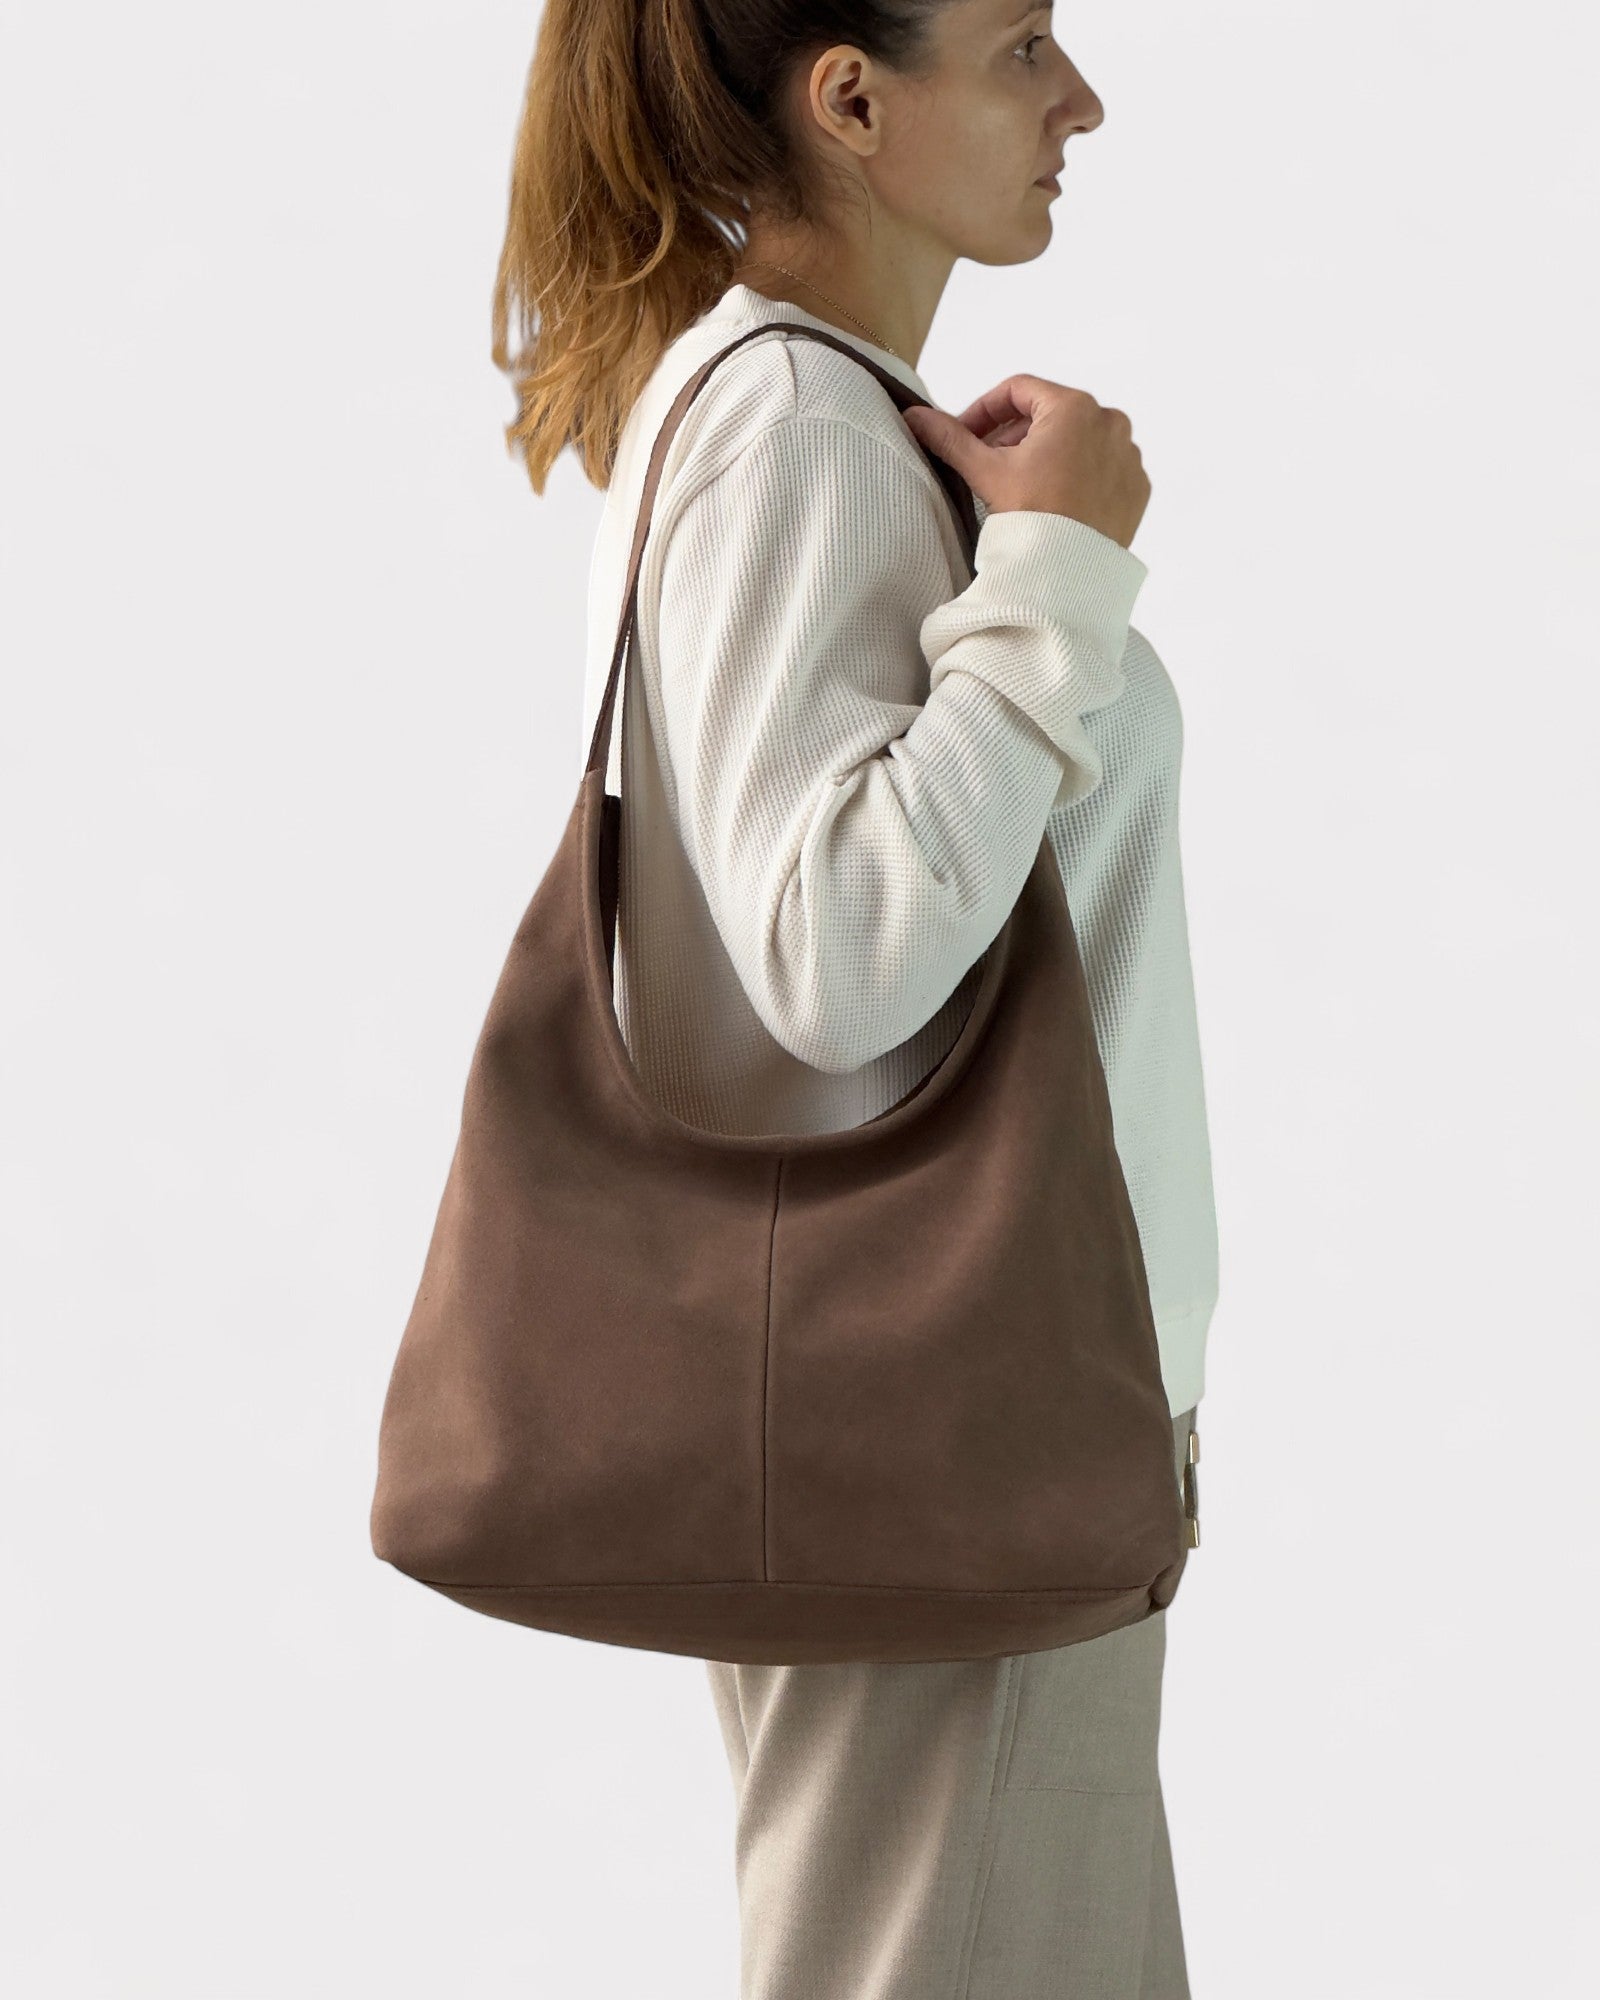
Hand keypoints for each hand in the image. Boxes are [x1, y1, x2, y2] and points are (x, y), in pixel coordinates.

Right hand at [903, 375, 1150, 551]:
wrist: (1069, 576)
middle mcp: (1111, 422)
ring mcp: (1129, 455)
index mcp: (1074, 407)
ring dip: (1047, 453)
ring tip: (1022, 484)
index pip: (1019, 390)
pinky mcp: (1137, 487)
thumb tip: (915, 416)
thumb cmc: (1032, 518)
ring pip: (1078, 441)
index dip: (984, 409)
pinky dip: (1079, 475)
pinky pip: (1103, 468)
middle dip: (1015, 434)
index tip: (966, 434)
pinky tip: (1056, 500)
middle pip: (1050, 415)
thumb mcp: (986, 471)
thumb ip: (950, 438)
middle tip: (989, 461)